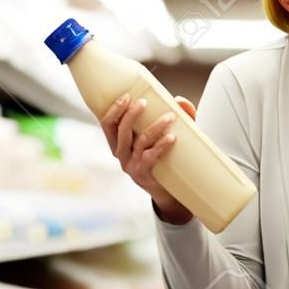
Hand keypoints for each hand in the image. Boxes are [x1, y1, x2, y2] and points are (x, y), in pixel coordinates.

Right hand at [99, 94, 197, 223]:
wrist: (170, 192)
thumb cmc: (165, 159)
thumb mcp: (165, 135)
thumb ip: (175, 117)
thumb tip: (180, 100)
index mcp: (120, 142)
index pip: (108, 124)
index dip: (114, 109)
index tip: (127, 95)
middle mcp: (121, 154)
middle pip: (120, 130)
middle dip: (131, 114)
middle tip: (145, 103)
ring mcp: (130, 166)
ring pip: (139, 142)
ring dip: (154, 127)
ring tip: (170, 117)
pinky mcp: (142, 175)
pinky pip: (149, 157)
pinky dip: (161, 145)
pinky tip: (172, 138)